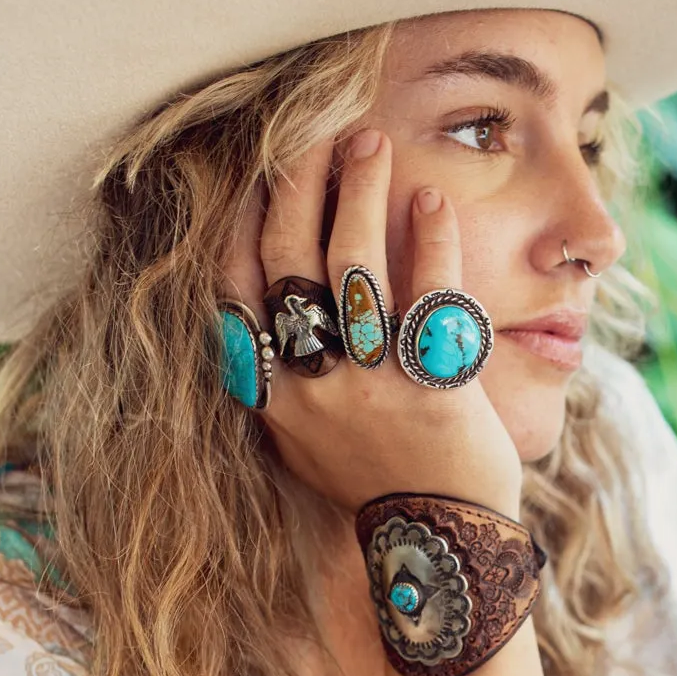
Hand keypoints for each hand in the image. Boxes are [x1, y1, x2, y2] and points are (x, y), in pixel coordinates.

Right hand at [222, 129, 521, 516]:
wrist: (440, 541)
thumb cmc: (377, 484)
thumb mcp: (303, 441)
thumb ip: (279, 380)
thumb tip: (255, 313)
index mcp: (271, 396)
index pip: (236, 289)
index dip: (242, 222)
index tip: (253, 170)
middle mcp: (310, 386)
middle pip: (288, 259)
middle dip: (298, 185)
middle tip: (318, 134)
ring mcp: (369, 385)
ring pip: (351, 263)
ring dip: (359, 191)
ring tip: (371, 143)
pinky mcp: (430, 386)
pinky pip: (426, 293)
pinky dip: (428, 240)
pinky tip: (430, 201)